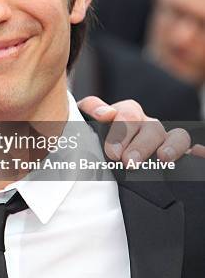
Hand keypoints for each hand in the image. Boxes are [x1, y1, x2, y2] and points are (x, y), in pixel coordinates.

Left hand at [77, 96, 193, 166]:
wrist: (95, 166)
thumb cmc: (90, 144)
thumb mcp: (84, 125)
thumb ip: (90, 111)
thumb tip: (106, 113)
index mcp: (126, 115)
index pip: (128, 112)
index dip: (121, 128)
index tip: (112, 152)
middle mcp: (147, 126)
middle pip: (151, 127)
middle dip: (141, 145)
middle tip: (127, 163)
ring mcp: (163, 141)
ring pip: (176, 135)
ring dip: (170, 146)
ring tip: (161, 159)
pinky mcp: (175, 158)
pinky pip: (191, 151)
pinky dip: (196, 152)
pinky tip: (196, 157)